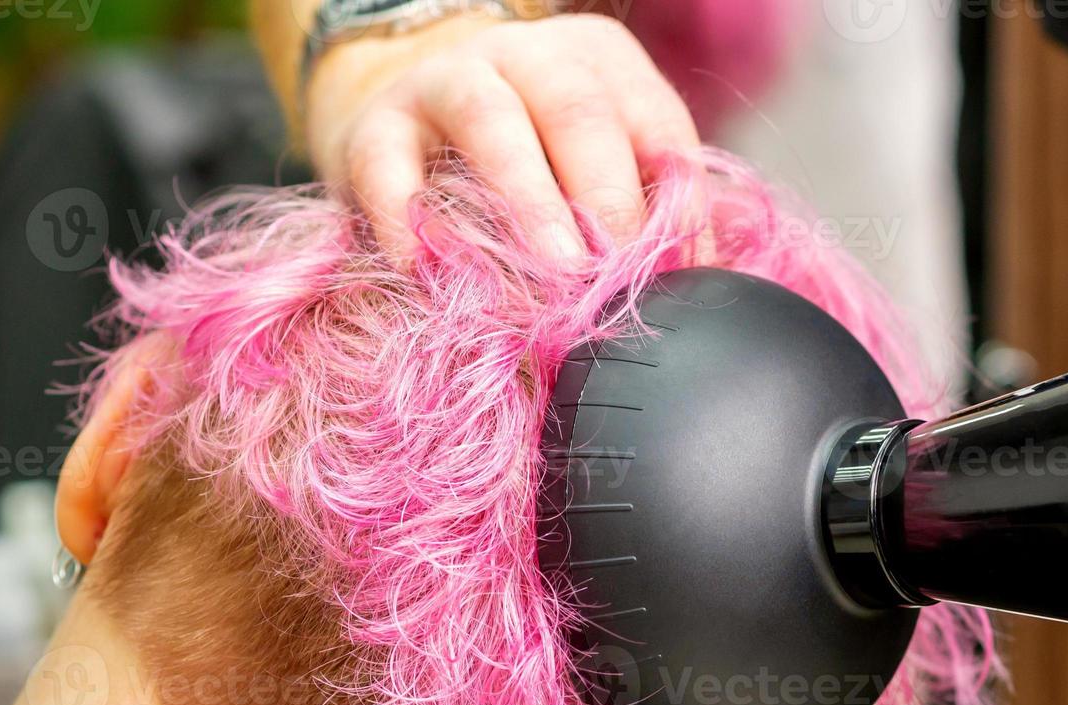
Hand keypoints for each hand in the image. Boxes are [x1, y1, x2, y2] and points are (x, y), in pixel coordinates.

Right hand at [304, 12, 701, 260]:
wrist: (407, 122)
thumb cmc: (525, 162)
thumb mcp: (593, 169)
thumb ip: (643, 212)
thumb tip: (694, 287)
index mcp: (598, 62)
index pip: (656, 124)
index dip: (675, 205)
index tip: (676, 279)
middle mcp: (525, 55)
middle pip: (578, 112)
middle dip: (607, 199)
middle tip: (617, 275)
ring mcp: (444, 81)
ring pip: (493, 122)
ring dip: (530, 204)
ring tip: (556, 276)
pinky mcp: (373, 127)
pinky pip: (389, 168)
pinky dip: (412, 223)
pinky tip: (434, 275)